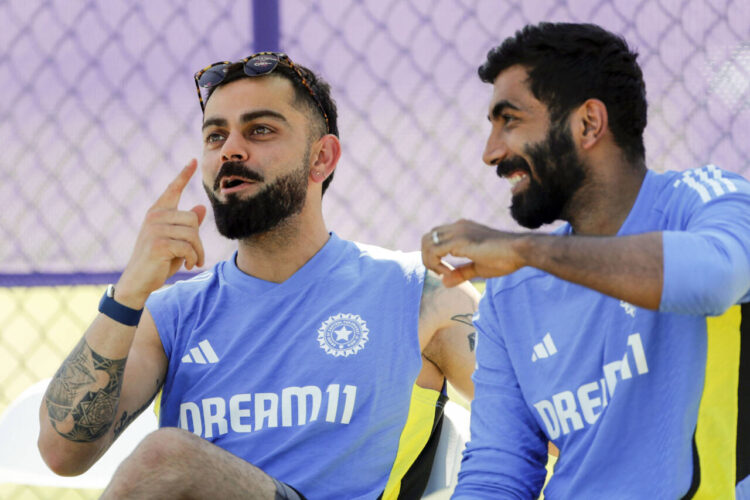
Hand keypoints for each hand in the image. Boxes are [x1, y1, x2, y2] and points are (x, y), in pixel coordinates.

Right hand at [116, 160, 206, 307]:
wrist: (138, 282)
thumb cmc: (158, 261)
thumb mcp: (175, 241)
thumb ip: (186, 225)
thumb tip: (200, 207)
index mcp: (157, 212)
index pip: (172, 189)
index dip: (184, 174)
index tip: (194, 160)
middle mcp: (154, 217)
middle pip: (192, 219)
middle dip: (198, 241)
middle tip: (196, 256)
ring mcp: (154, 229)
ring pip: (192, 233)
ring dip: (197, 252)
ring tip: (192, 262)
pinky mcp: (158, 244)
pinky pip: (188, 247)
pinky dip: (193, 259)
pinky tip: (187, 266)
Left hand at [421, 219, 526, 286]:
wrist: (520, 251)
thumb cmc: (505, 259)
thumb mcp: (478, 268)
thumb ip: (461, 273)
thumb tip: (444, 282)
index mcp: (462, 229)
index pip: (435, 237)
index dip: (434, 255)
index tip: (445, 271)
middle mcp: (458, 226)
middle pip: (427, 238)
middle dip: (428, 257)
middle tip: (441, 273)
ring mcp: (458, 231)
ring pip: (427, 242)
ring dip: (430, 261)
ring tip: (444, 273)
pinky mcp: (459, 240)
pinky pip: (434, 251)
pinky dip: (435, 263)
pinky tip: (448, 272)